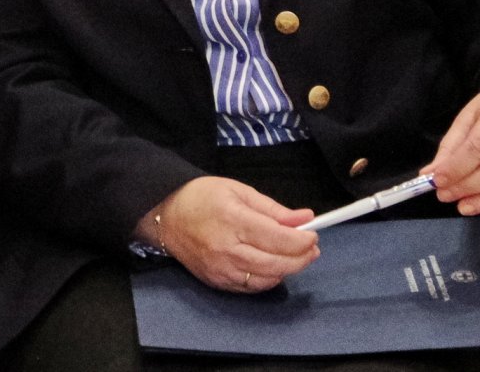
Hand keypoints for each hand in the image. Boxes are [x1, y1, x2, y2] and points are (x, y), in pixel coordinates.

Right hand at [139, 176, 318, 292]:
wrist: (165, 217)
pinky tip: (273, 264)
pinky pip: (252, 287)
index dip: (302, 240)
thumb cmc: (201, 198)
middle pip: (276, 263)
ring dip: (287, 269)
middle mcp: (226, 248)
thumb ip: (273, 209)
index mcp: (232, 219)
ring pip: (267, 279)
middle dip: (301, 258)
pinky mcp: (218, 282)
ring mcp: (221, 269)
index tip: (313, 234)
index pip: (278, 238)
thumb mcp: (238, 191)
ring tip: (294, 255)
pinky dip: (269, 278)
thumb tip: (305, 219)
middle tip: (312, 249)